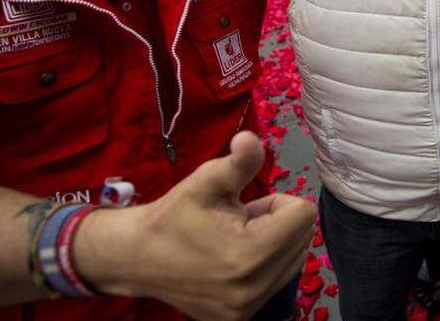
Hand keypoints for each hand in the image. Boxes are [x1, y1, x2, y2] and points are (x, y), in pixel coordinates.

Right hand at [76, 132, 316, 320]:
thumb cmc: (174, 215)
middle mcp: (253, 289)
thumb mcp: (206, 181)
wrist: (135, 259)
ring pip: (295, 260)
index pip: (303, 215)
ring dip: (274, 243)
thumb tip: (251, 138)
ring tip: (235, 240)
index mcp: (250, 255)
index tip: (248, 205)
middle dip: (278, 223)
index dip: (278, 201)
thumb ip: (239, 162)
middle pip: (303, 238)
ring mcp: (246, 308)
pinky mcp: (239, 318)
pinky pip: (278, 281)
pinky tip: (233, 259)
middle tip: (239, 222)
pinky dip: (266, 265)